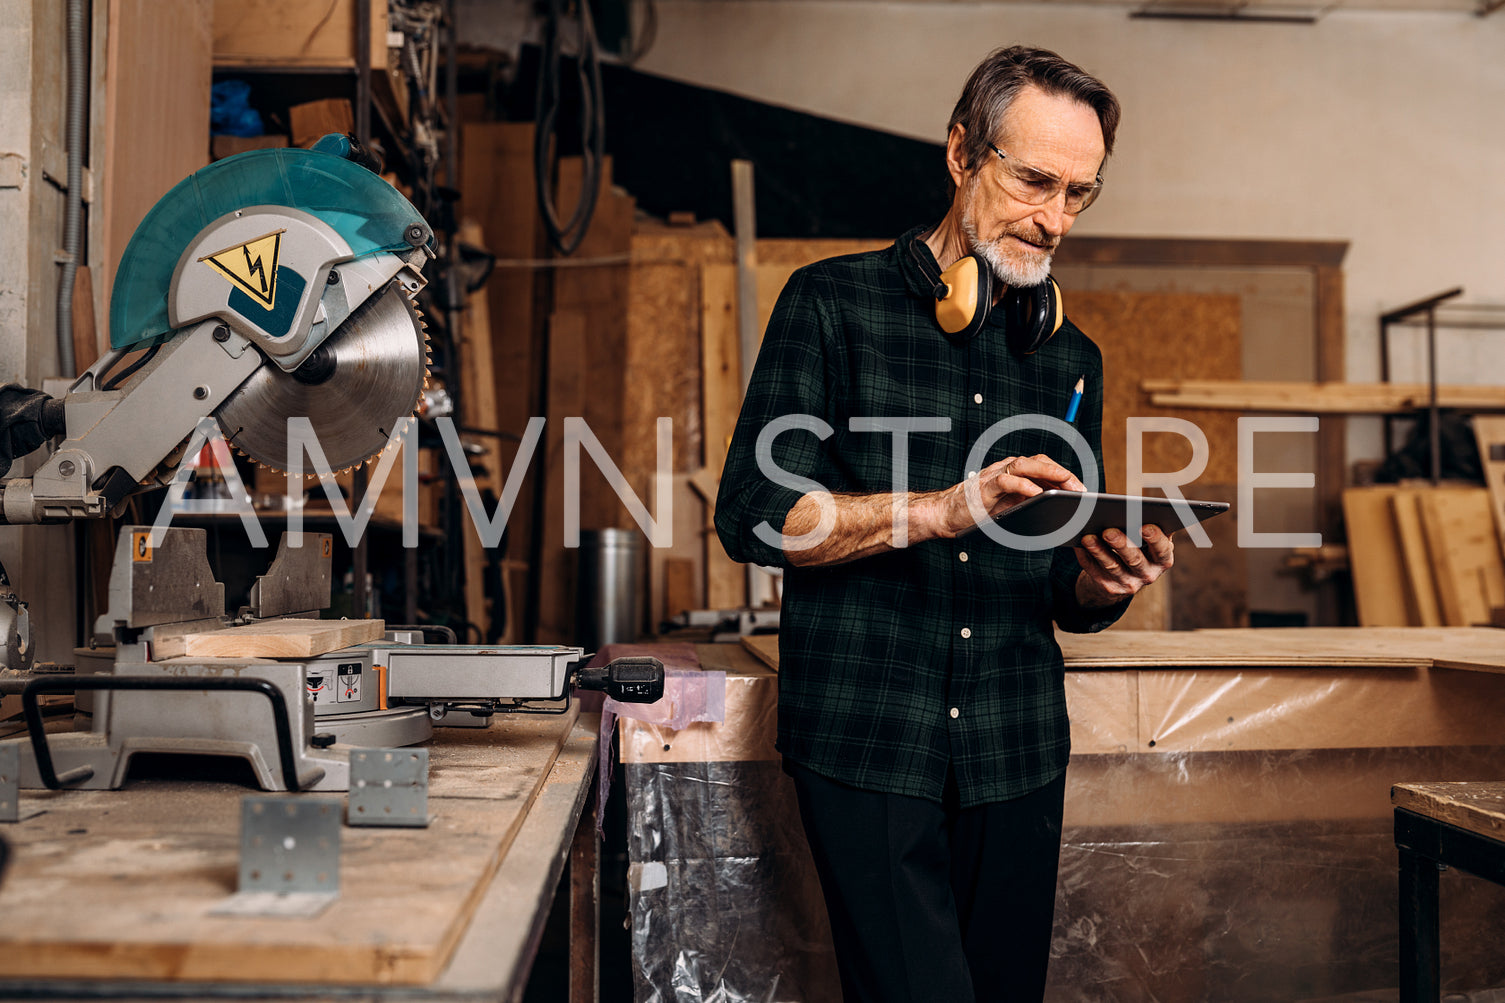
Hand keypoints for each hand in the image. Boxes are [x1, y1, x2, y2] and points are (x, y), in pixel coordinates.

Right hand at [928, 454, 1085, 538]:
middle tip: (1081, 490)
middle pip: (1039, 461)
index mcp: (1014, 473)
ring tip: (1066, 484)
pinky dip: (1024, 486)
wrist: (944, 515)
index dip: (1065, 476)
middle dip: (1063, 474)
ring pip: (1025, 465)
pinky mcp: (983, 487)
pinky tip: (1038, 494)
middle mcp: (1006, 469)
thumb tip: (1058, 511)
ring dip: (1048, 473)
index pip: (1044, 466)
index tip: (1084, 490)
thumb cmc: (977, 512)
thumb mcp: (1009, 507)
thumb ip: (1029, 503)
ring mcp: (994, 475)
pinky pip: (1007, 481)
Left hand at [1074, 524, 1174, 606]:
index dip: (1155, 539)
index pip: (1162, 550)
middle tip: (1109, 531)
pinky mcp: (1109, 587)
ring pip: (1112, 566)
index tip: (1145, 526)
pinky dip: (1086, 557)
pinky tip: (1078, 545)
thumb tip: (1140, 509)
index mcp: (1162, 560)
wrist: (1124, 577)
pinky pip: (1095, 571)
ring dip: (1099, 551)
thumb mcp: (1150, 541)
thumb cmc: (1139, 548)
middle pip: (1135, 559)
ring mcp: (1129, 583)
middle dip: (1122, 544)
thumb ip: (1150, 527)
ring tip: (1088, 537)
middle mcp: (1148, 574)